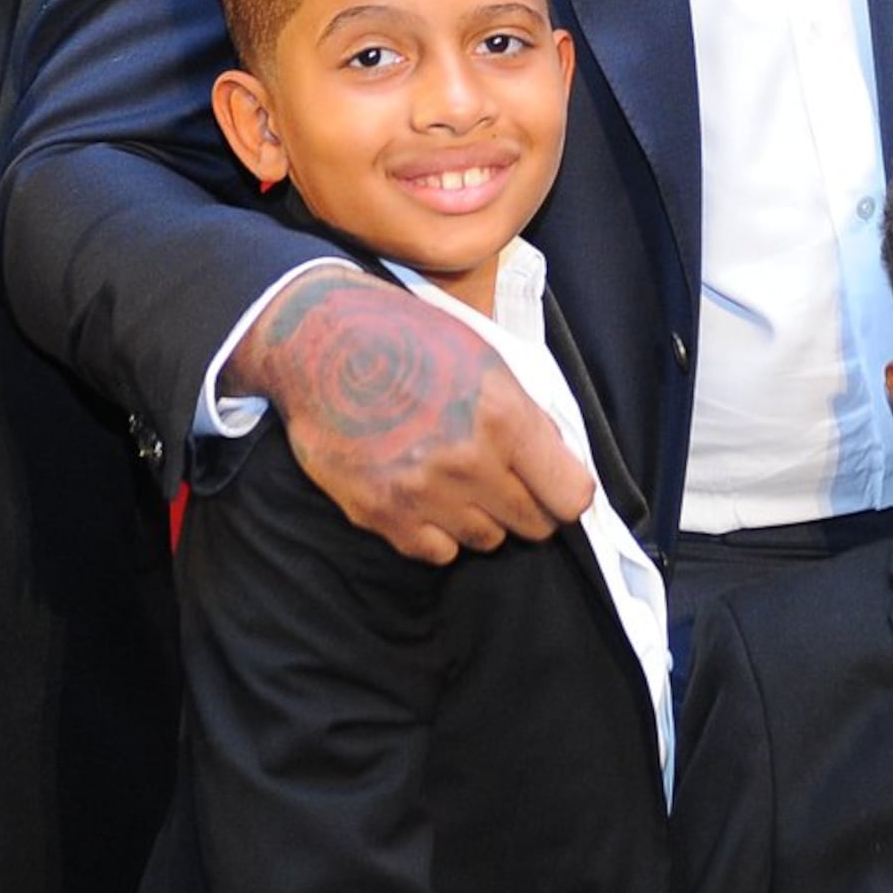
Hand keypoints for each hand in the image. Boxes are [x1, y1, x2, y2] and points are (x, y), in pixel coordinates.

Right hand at [237, 271, 594, 563]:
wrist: (321, 343)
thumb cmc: (409, 340)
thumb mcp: (486, 360)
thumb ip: (525, 416)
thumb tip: (556, 462)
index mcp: (504, 418)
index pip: (571, 496)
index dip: (567, 494)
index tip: (556, 486)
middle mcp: (468, 463)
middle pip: (533, 525)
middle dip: (528, 505)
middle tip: (505, 480)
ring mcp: (422, 494)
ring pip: (486, 540)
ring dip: (481, 516)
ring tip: (456, 478)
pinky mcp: (381, 514)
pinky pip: (437, 552)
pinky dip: (438, 532)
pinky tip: (425, 496)